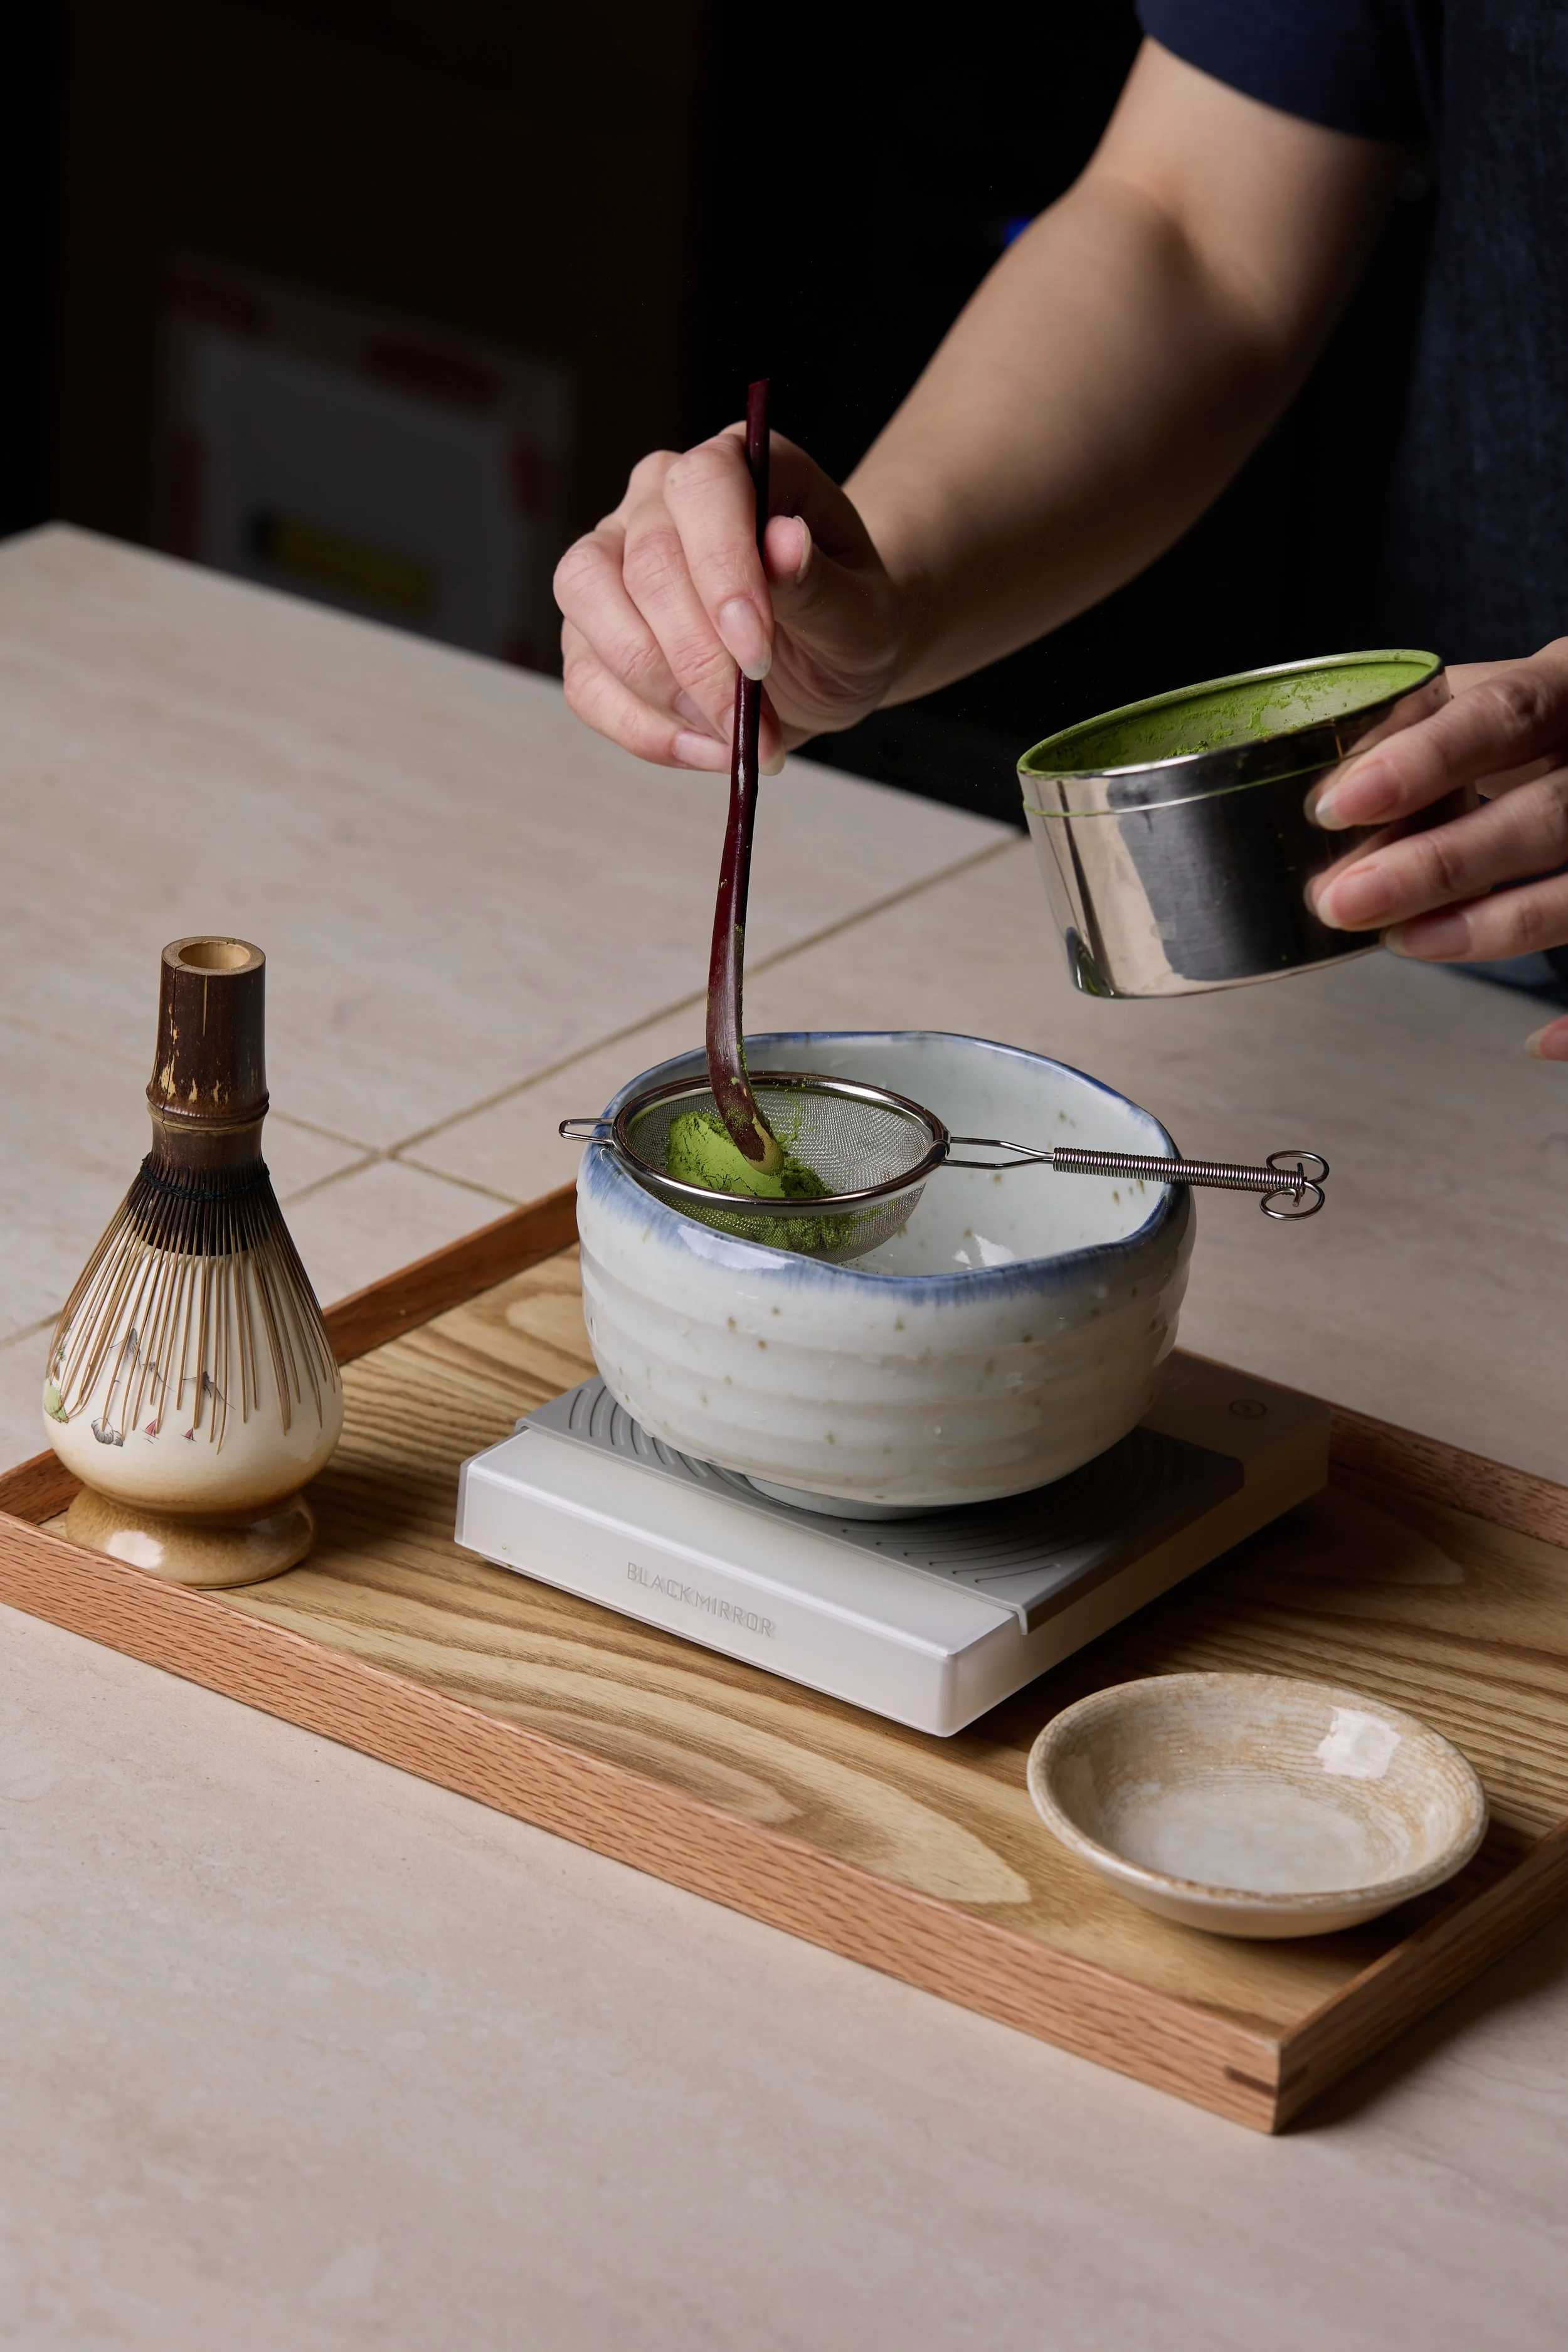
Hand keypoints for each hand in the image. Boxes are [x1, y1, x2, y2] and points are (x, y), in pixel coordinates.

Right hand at [554, 427, 902, 775]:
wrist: (824, 661)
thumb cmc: (845, 622)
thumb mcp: (862, 613)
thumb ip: (824, 583)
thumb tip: (784, 544)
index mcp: (735, 466)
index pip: (705, 489)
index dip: (723, 571)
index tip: (757, 652)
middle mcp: (659, 499)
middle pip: (647, 563)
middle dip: (700, 660)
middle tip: (754, 724)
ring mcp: (611, 559)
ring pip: (589, 603)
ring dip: (662, 693)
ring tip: (733, 738)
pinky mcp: (589, 631)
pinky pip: (585, 679)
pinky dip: (641, 729)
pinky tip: (704, 751)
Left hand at [1306, 643, 1567, 1059]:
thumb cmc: (1528, 725)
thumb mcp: (1482, 700)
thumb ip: (1418, 731)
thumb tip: (1327, 791)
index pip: (1504, 713)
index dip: (1424, 760)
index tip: (1339, 804)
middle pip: (1545, 814)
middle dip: (1439, 865)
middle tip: (1343, 899)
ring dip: (1490, 928)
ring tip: (1405, 943)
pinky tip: (1533, 1043)